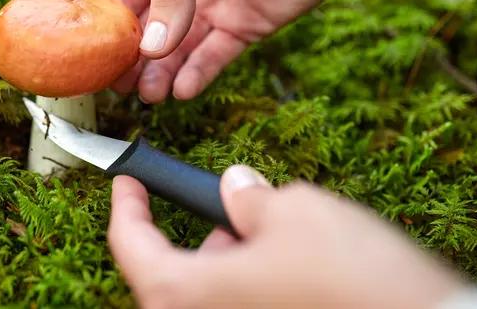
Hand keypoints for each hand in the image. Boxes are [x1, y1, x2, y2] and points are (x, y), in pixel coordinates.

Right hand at [108, 0, 461, 102]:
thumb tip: (151, 46)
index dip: (109, 25)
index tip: (92, 56)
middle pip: (151, 28)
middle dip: (132, 58)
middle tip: (116, 88)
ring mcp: (218, 6)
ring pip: (180, 49)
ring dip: (162, 73)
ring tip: (147, 96)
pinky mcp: (249, 26)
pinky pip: (216, 57)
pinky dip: (198, 74)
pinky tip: (181, 91)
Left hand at [108, 169, 464, 307]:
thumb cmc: (351, 276)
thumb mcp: (297, 210)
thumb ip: (251, 198)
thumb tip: (237, 188)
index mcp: (190, 293)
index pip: (131, 247)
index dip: (125, 207)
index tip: (127, 179)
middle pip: (171, 274)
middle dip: (196, 233)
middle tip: (225, 206)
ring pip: (210, 291)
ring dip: (228, 258)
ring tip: (270, 231)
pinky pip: (240, 303)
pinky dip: (251, 280)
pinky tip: (291, 261)